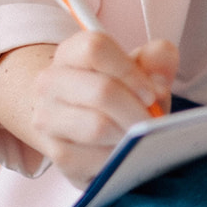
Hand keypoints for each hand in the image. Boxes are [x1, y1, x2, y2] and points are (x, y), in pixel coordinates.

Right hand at [31, 31, 177, 187]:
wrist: (85, 131)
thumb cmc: (118, 96)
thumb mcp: (140, 73)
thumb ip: (157, 60)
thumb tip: (158, 76)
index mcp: (70, 53)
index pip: (95, 48)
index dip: (129, 71)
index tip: (150, 93)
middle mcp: (51, 82)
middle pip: (101, 91)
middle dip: (136, 110)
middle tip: (153, 122)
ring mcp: (48, 119)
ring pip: (97, 127)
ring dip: (128, 135)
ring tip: (141, 138)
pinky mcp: (57, 153)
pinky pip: (94, 158)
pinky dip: (118, 158)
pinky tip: (125, 155)